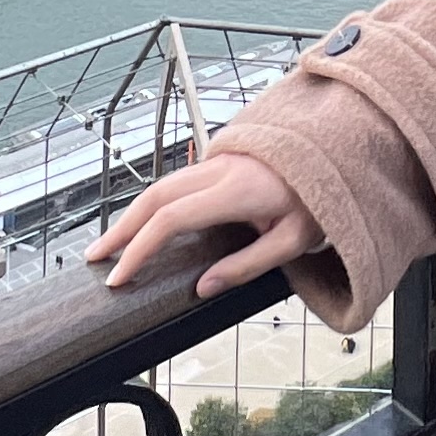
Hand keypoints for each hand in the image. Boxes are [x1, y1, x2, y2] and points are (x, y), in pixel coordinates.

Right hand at [86, 151, 323, 298]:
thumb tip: (203, 287)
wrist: (338, 147)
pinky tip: (143, 222)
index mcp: (236, 190)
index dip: (140, 248)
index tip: (120, 277)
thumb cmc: (321, 197)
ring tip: (110, 245)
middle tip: (97, 260)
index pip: (171, 218)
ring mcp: (218, 161)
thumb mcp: (295, 240)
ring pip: (161, 185)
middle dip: (120, 229)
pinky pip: (175, 181)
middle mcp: (219, 170)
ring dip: (131, 215)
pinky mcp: (220, 161)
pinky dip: (151, 204)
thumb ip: (248, 265)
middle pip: (154, 196)